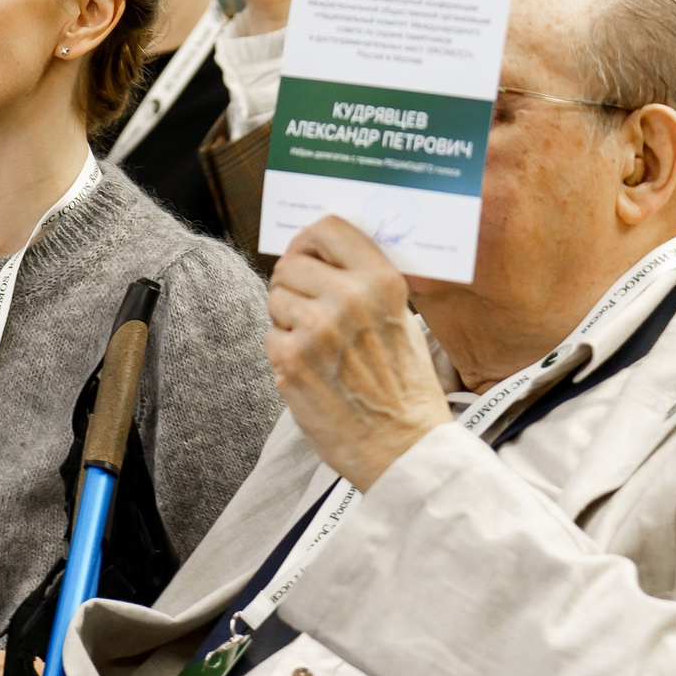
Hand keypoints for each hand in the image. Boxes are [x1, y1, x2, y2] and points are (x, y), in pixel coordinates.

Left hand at [266, 216, 451, 487]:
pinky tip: (313, 372)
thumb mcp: (402, 319)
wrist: (404, 448)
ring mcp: (317, 327)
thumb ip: (367, 283)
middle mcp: (349, 297)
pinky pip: (270, 336)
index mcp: (381, 281)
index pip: (327, 227)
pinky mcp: (291, 359)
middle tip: (310, 312)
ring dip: (287, 320)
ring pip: (276, 297)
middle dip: (294, 285)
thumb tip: (325, 254)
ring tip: (319, 348)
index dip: (308, 240)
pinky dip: (284, 352)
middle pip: (291, 263)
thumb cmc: (404, 388)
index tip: (306, 256)